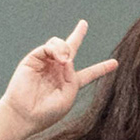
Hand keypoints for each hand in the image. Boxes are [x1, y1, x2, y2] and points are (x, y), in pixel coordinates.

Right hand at [0, 20, 118, 133]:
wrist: (25, 115)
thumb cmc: (47, 112)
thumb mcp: (68, 97)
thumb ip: (73, 77)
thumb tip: (66, 57)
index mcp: (70, 83)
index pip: (89, 73)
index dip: (101, 68)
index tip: (115, 63)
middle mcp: (58, 71)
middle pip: (70, 49)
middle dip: (78, 35)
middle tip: (84, 24)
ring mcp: (46, 64)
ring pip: (60, 44)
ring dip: (66, 48)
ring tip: (64, 60)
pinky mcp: (34, 59)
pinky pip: (48, 47)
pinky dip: (55, 50)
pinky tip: (59, 59)